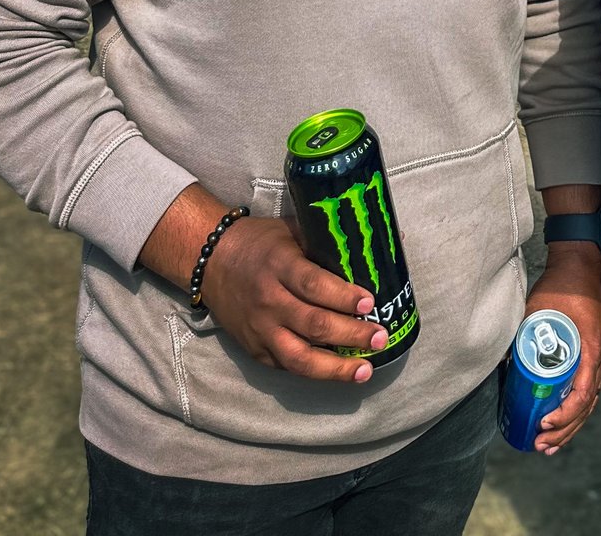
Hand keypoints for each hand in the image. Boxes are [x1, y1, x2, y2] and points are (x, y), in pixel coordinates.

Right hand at [199, 216, 389, 381]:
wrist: (212, 261)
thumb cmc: (261, 242)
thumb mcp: (293, 230)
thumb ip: (331, 238)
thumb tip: (388, 238)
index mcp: (280, 265)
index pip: (314, 285)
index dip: (343, 297)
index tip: (370, 303)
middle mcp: (269, 301)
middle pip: (313, 325)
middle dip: (351, 335)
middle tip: (380, 337)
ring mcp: (260, 330)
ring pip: (299, 358)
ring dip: (335, 368)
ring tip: (364, 370)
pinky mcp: (255, 350)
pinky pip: (287, 366)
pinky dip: (314, 371)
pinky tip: (338, 372)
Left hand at [524, 246, 600, 452]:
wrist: (579, 266)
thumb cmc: (560, 287)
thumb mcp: (537, 308)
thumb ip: (522, 333)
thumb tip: (498, 360)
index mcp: (590, 350)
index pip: (583, 394)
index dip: (565, 415)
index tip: (544, 422)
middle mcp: (598, 359)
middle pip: (586, 407)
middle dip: (564, 430)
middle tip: (540, 444)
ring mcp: (597, 359)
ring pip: (588, 403)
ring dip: (570, 427)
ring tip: (549, 445)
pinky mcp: (591, 357)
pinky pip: (587, 392)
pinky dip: (575, 411)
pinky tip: (561, 422)